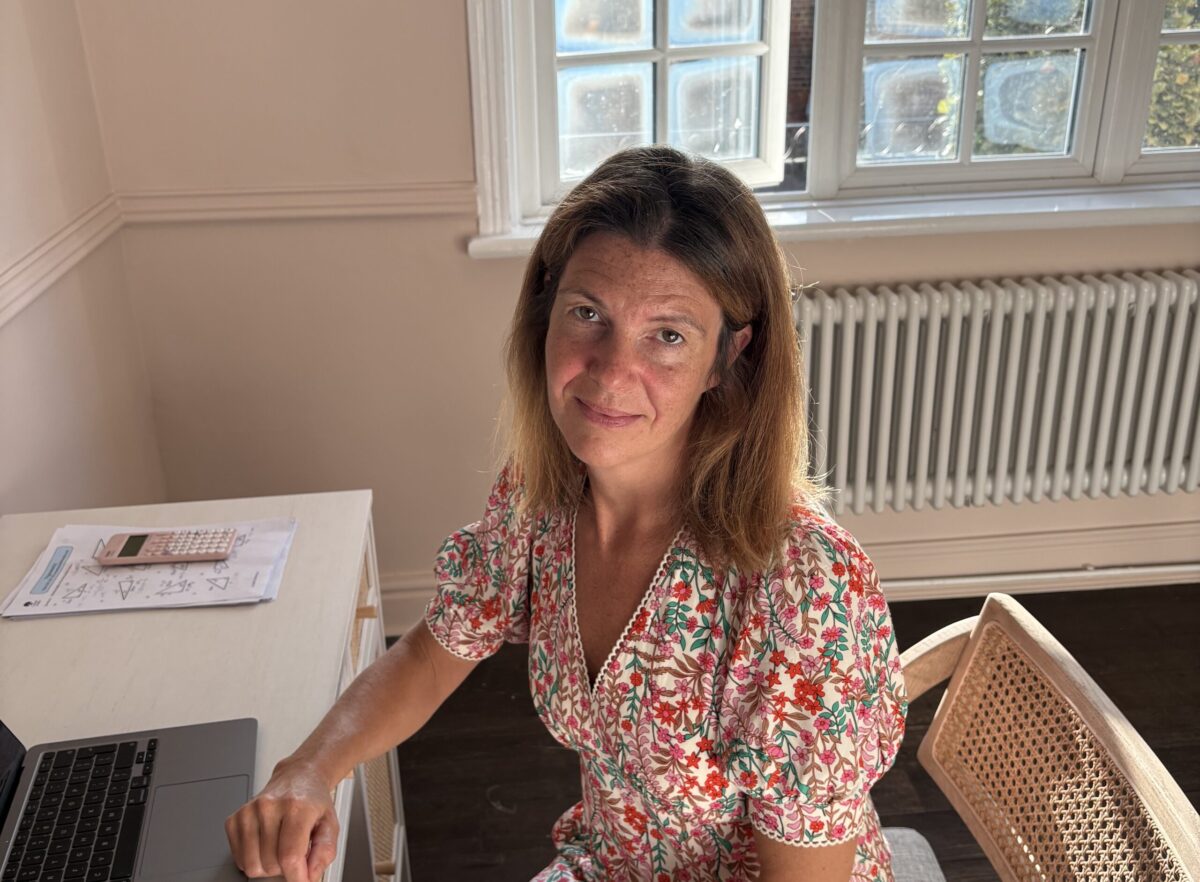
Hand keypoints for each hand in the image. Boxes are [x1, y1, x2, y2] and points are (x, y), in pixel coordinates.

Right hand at [225, 757, 339, 881]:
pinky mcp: (234, 819)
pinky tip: (266, 845)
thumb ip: (325, 852)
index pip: (290, 857)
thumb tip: (310, 876)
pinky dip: (253, 860)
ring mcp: (248, 812)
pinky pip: (239, 860)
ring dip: (268, 866)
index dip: (297, 877)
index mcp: (297, 807)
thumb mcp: (330, 824)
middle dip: (285, 868)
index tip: (302, 881)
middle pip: (271, 864)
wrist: (298, 777)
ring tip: (279, 849)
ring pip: (252, 866)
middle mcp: (269, 807)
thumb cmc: (313, 801)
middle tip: (294, 853)